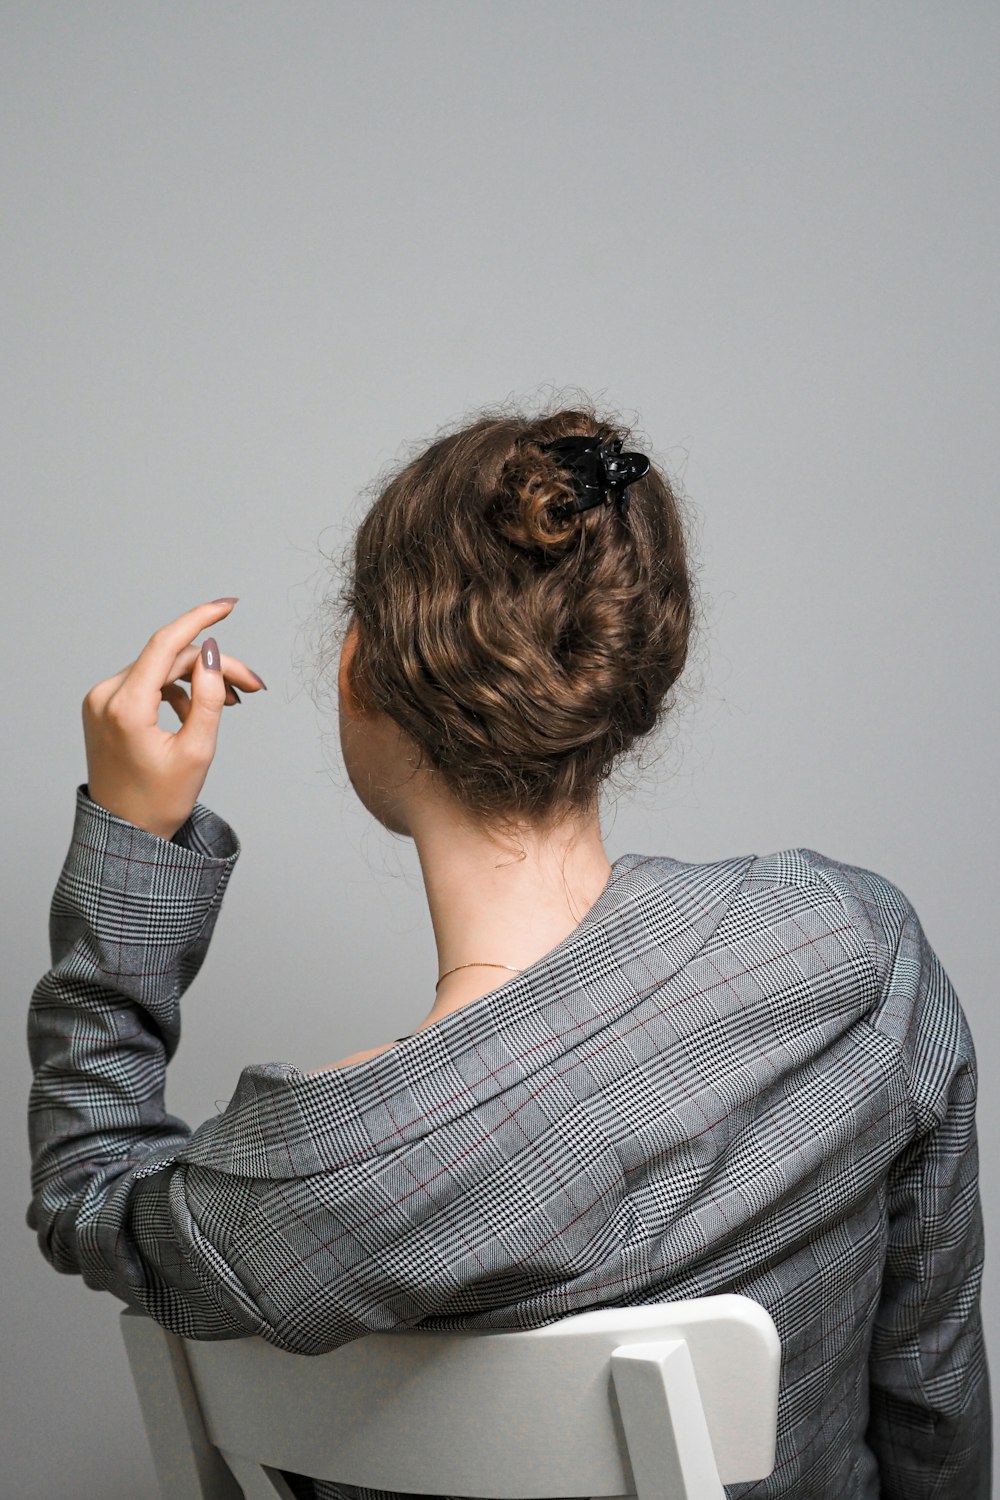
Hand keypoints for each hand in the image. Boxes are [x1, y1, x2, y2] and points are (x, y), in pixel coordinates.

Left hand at [81, 599, 265, 840]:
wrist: (125, 832)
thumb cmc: (160, 800)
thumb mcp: (198, 751)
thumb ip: (210, 698)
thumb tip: (212, 654)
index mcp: (126, 706)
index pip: (166, 643)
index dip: (200, 619)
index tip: (228, 605)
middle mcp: (106, 695)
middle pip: (170, 659)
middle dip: (214, 667)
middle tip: (253, 686)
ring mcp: (101, 700)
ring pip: (161, 669)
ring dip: (198, 679)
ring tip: (233, 703)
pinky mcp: (104, 706)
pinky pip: (147, 682)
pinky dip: (176, 691)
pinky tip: (197, 713)